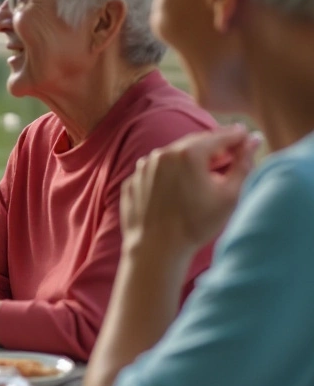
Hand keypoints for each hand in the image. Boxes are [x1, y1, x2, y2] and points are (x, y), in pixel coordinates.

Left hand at [121, 125, 260, 254]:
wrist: (156, 249)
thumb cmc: (196, 224)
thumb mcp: (230, 196)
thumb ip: (243, 164)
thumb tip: (252, 141)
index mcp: (187, 153)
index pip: (219, 137)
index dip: (236, 136)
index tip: (246, 136)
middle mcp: (161, 154)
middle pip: (194, 144)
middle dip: (214, 147)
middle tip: (231, 153)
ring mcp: (143, 167)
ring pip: (173, 157)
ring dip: (190, 161)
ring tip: (205, 176)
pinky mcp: (132, 180)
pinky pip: (156, 172)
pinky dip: (170, 175)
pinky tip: (180, 190)